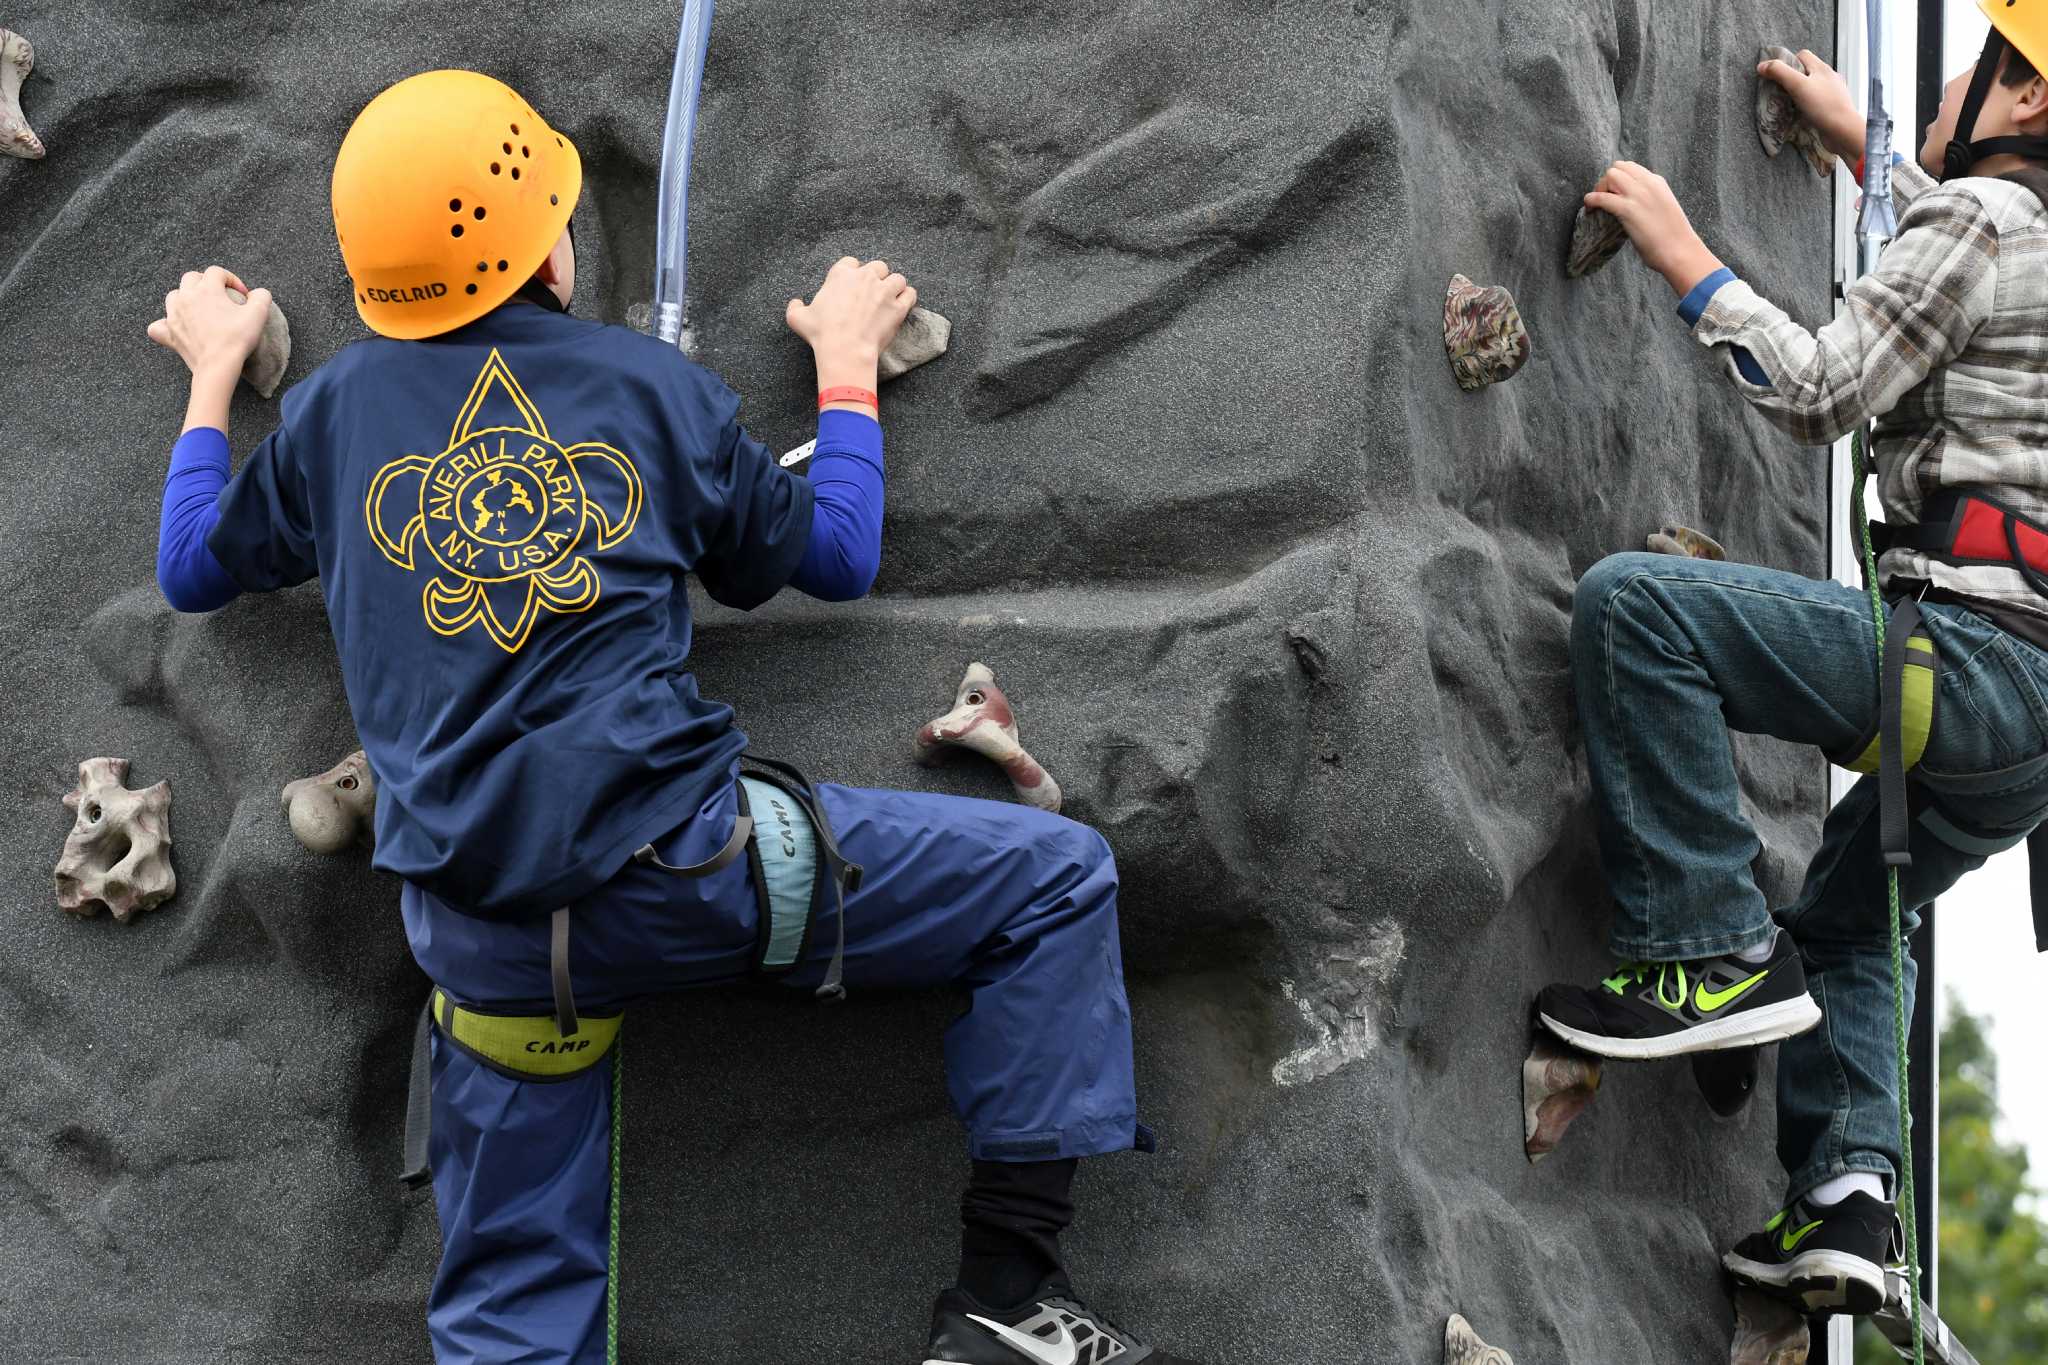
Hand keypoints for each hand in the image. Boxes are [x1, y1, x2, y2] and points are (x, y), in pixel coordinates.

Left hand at [148, 266, 271, 377]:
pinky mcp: (169, 334)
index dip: (232, 279)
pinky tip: (174, 327)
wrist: (219, 365)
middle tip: (219, 296)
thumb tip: (259, 293)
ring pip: (174, 296)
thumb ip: (262, 297)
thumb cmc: (237, 339)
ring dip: (185, 297)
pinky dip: (165, 324)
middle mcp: (186, 297)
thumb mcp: (258, 314)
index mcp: (207, 289)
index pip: (217, 272)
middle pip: (191, 278)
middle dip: (205, 282)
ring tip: (198, 308)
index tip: (242, 294)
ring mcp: (174, 315)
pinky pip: (158, 326)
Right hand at [785, 257, 915, 371]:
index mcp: (841, 275)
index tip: (853, 286)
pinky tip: (903, 305)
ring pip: (897, 278)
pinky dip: (908, 298)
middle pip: (878, 267)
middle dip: (877, 278)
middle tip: (873, 294)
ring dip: (894, 287)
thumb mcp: (798, 318)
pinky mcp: (898, 306)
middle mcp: (865, 277)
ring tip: (890, 299)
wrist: (844, 349)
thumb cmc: (822, 333)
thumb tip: (795, 303)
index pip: (851, 263)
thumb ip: (795, 307)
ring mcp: (884, 290)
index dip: (854, 273)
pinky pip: (910, 294)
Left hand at [1583, 161, 1722, 294]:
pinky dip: (1592, 200)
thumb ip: (1649, 200)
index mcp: (1657, 182)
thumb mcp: (1663, 207)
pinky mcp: (1628, 210)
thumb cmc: (1672, 236)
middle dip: (1606, 180)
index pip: (1631, 168)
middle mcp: (1648, 184)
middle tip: (1603, 198)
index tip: (1613, 193)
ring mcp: (1639, 195)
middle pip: (1618, 167)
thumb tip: (1631, 203)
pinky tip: (1589, 208)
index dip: (1618, 178)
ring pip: (1610, 175)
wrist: (1681, 250)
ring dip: (1599, 188)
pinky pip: (1602, 197)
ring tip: (1597, 204)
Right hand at [1757, 49, 1863, 160]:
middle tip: (1781, 91)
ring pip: (1811, 87)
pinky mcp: (1831, 107)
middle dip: (1791, 79)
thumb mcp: (1797, 86)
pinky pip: (1815, 101)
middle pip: (1806, 71)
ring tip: (1789, 104)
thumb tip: (1762, 66)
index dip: (1788, 62)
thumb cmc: (1823, 106)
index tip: (1777, 75)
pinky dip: (1806, 105)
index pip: (1802, 55)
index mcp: (1822, 68)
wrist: (1843, 131)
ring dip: (1798, 93)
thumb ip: (1779, 72)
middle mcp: (1828, 77)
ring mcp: (1831, 93)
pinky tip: (1801, 114)